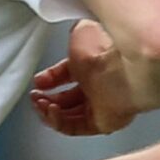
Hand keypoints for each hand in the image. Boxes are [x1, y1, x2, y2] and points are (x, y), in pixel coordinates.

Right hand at [28, 21, 139, 136]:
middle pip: (68, 98)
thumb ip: (73, 34)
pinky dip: (58, 122)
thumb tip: (71, 32)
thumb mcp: (81, 31)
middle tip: (36, 97)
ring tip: (39, 105)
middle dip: (47, 98)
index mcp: (95, 62)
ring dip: (50, 112)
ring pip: (70, 115)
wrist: (123, 68)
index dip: (51, 78)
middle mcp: (100, 85)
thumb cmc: (107, 49)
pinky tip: (50, 112)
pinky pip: (76, 128)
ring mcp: (102, 105)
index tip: (39, 81)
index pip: (69, 74)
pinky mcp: (103, 122)